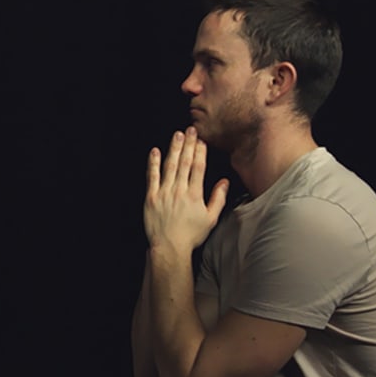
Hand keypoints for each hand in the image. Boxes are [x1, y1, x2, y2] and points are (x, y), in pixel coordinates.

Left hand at [143, 126, 227, 252]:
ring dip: (173, 148)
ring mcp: (164, 193)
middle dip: (188, 144)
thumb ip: (218, 199)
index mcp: (194, 195)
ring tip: (177, 135)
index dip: (200, 151)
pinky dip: (154, 163)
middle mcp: (179, 191)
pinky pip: (152, 176)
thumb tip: (224, 182)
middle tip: (190, 129)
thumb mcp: (210, 218)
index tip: (201, 139)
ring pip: (169, 166)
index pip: (198, 167)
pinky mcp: (151, 197)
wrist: (169, 247)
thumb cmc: (191, 235)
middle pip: (184, 162)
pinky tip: (156, 151)